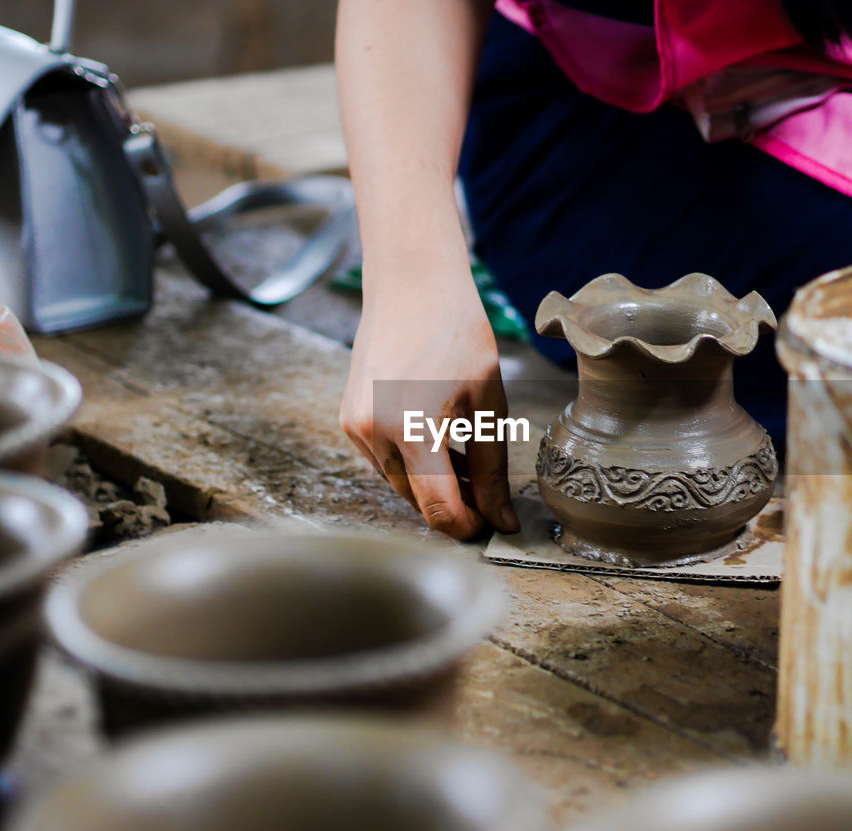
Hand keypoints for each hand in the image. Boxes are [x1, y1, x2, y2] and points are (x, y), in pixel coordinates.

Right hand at [340, 261, 518, 539]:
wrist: (413, 283)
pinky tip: (441, 442)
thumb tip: (503, 519)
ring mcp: (355, 425)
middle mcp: (374, 432)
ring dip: (433, 484)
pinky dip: (412, 462)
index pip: (438, 509)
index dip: (467, 527)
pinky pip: (383, 458)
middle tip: (489, 498)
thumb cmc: (457, 332)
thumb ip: (493, 468)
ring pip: (398, 482)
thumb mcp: (488, 403)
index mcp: (413, 429)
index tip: (491, 526)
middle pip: (416, 500)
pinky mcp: (348, 417)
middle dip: (454, 505)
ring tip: (469, 463)